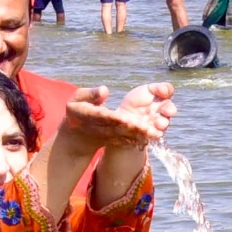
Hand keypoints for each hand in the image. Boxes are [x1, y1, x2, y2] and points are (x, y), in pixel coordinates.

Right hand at [57, 83, 175, 154]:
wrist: (76, 136)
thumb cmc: (77, 111)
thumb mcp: (77, 98)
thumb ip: (90, 94)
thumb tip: (105, 90)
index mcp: (88, 116)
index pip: (103, 116)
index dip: (115, 118)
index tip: (127, 117)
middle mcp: (99, 128)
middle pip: (118, 128)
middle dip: (133, 128)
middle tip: (148, 127)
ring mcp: (107, 136)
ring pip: (125, 136)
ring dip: (139, 135)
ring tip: (154, 133)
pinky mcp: (113, 141)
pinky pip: (126, 140)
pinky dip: (138, 140)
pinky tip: (151, 137)